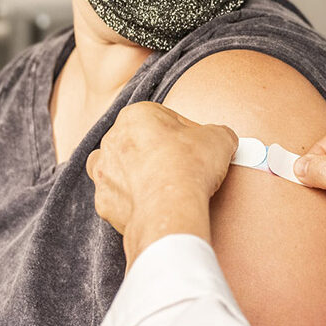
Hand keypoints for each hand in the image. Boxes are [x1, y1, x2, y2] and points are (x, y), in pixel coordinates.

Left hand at [86, 102, 237, 265]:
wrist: (170, 209)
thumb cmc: (189, 166)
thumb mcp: (219, 138)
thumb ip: (219, 133)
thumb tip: (222, 139)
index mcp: (136, 115)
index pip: (165, 119)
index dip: (186, 133)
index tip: (198, 148)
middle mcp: (113, 140)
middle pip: (140, 142)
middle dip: (160, 152)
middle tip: (184, 167)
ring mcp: (104, 172)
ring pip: (121, 168)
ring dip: (139, 175)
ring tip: (164, 187)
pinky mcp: (105, 201)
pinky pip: (118, 198)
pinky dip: (132, 201)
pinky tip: (153, 205)